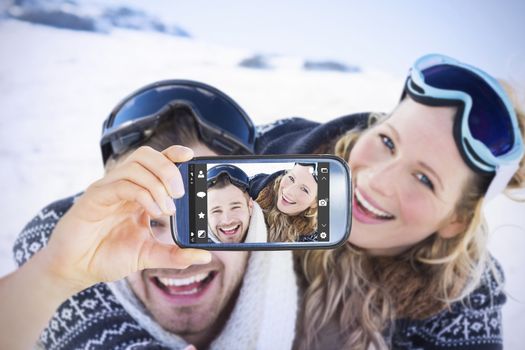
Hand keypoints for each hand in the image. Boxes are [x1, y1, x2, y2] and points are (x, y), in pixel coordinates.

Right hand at [41, 145, 210, 292]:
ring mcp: (108, 189)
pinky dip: (143, 194)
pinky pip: (122, 184)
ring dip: (158, 183)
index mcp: (137, 192)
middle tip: (180, 193)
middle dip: (168, 169)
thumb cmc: (108, 256)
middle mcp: (123, 185)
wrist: (76, 270)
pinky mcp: (95, 198)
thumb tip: (203, 256)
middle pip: (147, 156)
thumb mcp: (149, 255)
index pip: (156, 162)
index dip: (173, 154)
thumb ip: (175, 254)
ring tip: (168, 208)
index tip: (191, 156)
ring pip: (135, 166)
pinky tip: (153, 212)